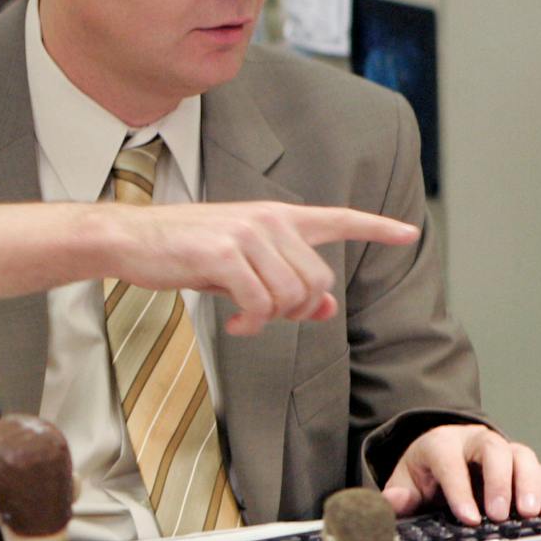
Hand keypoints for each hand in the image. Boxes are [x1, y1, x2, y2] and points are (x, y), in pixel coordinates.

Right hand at [117, 202, 417, 335]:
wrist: (132, 239)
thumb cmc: (183, 251)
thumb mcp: (240, 265)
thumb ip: (284, 282)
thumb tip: (325, 311)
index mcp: (275, 215)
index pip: (337, 218)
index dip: (376, 227)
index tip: (408, 233)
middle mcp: (268, 219)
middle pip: (317, 281)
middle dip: (300, 310)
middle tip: (268, 317)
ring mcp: (247, 235)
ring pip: (293, 296)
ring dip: (273, 320)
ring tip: (245, 319)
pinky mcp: (224, 255)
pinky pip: (260, 305)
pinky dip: (251, 325)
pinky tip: (233, 323)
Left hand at [383, 423, 540, 523]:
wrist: (443, 456)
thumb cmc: (425, 472)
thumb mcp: (404, 482)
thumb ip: (398, 495)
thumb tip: (394, 501)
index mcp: (441, 443)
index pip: (450, 462)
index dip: (459, 490)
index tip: (469, 518)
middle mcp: (474, 440)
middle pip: (493, 450)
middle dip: (499, 482)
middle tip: (500, 514)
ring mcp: (501, 449)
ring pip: (520, 455)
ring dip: (528, 484)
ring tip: (530, 513)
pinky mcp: (520, 462)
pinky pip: (539, 469)